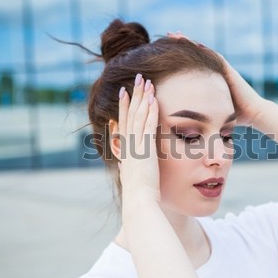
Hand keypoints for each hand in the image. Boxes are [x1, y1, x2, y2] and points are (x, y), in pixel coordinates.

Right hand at [117, 75, 160, 202]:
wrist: (138, 200)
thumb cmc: (137, 193)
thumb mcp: (130, 175)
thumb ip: (127, 166)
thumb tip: (124, 163)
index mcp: (125, 148)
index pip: (124, 122)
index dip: (124, 106)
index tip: (125, 92)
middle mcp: (127, 143)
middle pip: (130, 113)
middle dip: (134, 94)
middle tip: (137, 78)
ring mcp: (135, 144)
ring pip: (138, 115)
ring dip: (142, 97)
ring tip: (146, 81)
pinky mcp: (144, 148)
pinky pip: (147, 124)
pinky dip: (149, 110)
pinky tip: (153, 98)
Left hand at [167, 31, 264, 126]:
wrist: (252, 114)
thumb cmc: (233, 117)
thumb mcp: (211, 114)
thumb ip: (199, 114)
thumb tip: (182, 124)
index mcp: (208, 81)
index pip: (190, 65)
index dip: (178, 57)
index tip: (163, 50)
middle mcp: (214, 73)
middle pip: (195, 55)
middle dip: (181, 45)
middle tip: (167, 35)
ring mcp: (222, 71)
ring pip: (203, 53)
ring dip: (190, 43)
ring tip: (176, 34)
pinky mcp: (229, 72)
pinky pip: (216, 58)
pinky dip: (205, 51)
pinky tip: (195, 43)